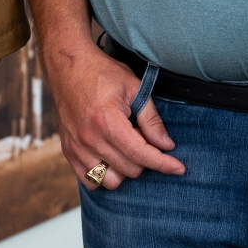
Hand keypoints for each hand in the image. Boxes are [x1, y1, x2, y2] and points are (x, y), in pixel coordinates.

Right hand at [46, 44, 182, 187]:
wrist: (68, 66)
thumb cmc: (102, 73)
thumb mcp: (134, 88)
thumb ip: (151, 119)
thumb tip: (166, 145)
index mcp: (107, 122)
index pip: (141, 155)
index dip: (164, 164)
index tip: (179, 168)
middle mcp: (90, 139)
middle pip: (130, 169)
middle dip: (145, 159)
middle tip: (144, 138)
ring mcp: (76, 148)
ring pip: (111, 181)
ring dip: (125, 170)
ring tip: (127, 148)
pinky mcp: (68, 151)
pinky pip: (90, 181)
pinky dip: (104, 175)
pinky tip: (111, 157)